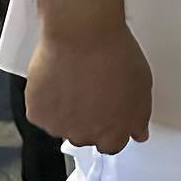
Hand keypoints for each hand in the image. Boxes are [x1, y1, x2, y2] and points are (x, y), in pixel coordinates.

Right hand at [26, 23, 152, 155]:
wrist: (83, 35)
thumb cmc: (115, 55)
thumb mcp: (142, 86)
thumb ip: (139, 116)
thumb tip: (138, 133)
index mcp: (115, 131)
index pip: (112, 145)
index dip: (110, 129)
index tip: (108, 115)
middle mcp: (87, 135)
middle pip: (85, 137)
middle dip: (87, 121)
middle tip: (89, 94)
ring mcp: (60, 127)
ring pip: (61, 127)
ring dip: (65, 112)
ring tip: (72, 83)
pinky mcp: (38, 114)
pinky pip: (41, 114)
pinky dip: (46, 101)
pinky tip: (56, 81)